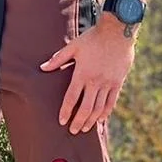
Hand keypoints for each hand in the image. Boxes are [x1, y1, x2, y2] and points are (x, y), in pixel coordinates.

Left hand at [41, 14, 134, 132]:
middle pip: (86, 108)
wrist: (118, 31)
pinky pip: (112, 102)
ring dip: (91, 120)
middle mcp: (95, 81)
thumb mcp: (74, 46)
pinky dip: (106, 112)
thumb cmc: (93, 38)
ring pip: (99, 108)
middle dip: (78, 121)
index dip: (66, 111)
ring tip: (85, 128)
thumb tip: (42, 68)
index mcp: (82, 73)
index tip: (62, 121)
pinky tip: (101, 119)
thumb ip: (58, 59)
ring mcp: (108, 83)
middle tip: (73, 131)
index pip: (71, 98)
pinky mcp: (118, 82)